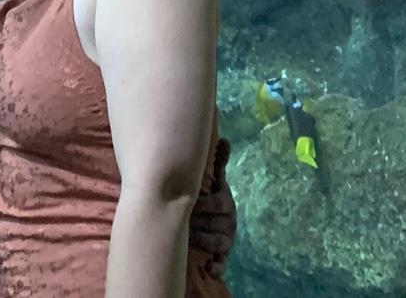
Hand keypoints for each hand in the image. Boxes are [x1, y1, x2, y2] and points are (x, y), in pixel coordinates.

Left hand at [186, 137, 236, 273]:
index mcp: (226, 202)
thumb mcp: (213, 180)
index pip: (217, 204)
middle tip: (175, 217)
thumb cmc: (209, 197)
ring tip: (183, 234)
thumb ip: (217, 162)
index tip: (183, 202)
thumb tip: (225, 140)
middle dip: (195, 220)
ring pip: (215, 242)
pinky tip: (207, 267)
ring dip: (199, 240)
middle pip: (213, 223)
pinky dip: (216, 266)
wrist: (214, 222)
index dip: (200, 204)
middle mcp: (230, 222)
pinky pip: (222, 263)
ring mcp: (227, 240)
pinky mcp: (223, 257)